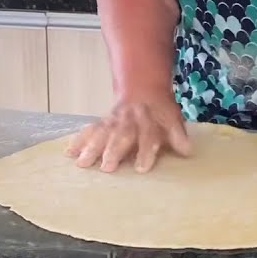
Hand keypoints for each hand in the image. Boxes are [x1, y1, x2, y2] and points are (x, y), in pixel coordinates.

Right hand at [66, 93, 190, 172]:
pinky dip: (79, 140)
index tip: (141, 169)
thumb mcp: (173, 119)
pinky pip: (90, 130)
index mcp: (149, 123)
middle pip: (121, 137)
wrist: (142, 88)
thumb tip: (187, 151)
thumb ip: (178, 136)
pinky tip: (69, 152)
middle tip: (106, 168)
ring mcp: (114, 121)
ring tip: (82, 163)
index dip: (145, 153)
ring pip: (102, 133)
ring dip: (91, 148)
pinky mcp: (102, 122)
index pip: (148, 138)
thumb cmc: (159, 111)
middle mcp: (129, 122)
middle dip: (113, 152)